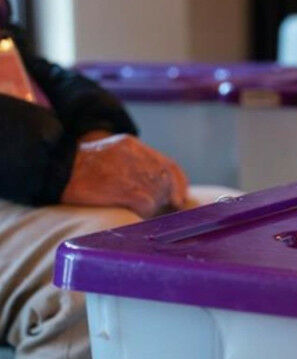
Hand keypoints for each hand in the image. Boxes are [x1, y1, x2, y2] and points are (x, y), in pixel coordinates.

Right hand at [61, 133, 188, 217]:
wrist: (54, 168)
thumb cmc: (78, 169)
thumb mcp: (107, 155)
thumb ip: (131, 164)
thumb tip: (156, 186)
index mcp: (131, 145)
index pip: (169, 166)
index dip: (178, 184)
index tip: (180, 198)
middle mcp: (136, 155)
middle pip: (165, 182)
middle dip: (165, 199)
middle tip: (156, 211)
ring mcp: (133, 171)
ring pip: (158, 195)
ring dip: (152, 208)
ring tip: (135, 211)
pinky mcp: (128, 189)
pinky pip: (146, 206)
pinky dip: (142, 213)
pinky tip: (129, 212)